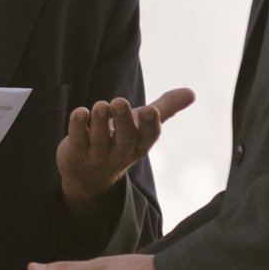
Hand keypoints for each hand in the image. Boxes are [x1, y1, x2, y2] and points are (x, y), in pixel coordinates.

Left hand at [55, 89, 194, 196]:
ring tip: (101, 105)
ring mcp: (97, 154)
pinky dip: (77, 127)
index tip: (151, 110)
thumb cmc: (122, 142)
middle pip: (124, 137)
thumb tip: (192, 93)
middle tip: (119, 101)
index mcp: (140, 143)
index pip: (149, 136)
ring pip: (99, 139)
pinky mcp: (76, 153)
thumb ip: (165, 108)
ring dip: (99, 121)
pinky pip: (76, 140)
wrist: (89, 176)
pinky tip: (79, 113)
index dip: (150, 124)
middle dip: (123, 120)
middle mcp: (120, 151)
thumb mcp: (143, 126)